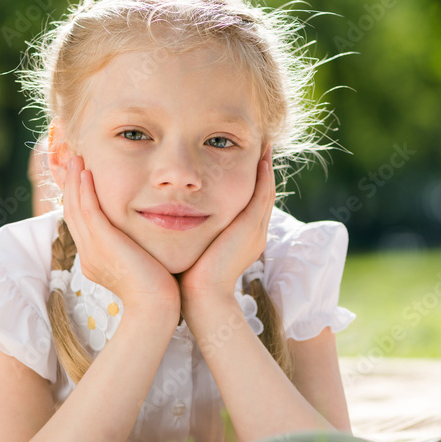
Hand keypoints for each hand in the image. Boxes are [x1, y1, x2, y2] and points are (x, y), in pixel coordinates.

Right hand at [62, 155, 180, 323]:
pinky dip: (84, 191)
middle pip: (71, 212)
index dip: (77, 198)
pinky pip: (88, 212)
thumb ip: (136, 248)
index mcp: (94, 259)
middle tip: (72, 161)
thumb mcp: (141, 264)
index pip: (80, 223)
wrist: (157, 306)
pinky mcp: (102, 244)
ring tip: (76, 159)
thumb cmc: (159, 290)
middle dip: (70, 185)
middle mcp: (88, 253)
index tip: (80, 177)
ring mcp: (93, 250)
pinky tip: (85, 173)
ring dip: (74, 181)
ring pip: (75, 209)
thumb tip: (143, 237)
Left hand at [178, 147, 274, 314]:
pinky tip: (260, 157)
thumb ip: (192, 231)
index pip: (250, 202)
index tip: (244, 159)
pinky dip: (263, 176)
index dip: (251, 180)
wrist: (200, 298)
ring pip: (266, 191)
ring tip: (262, 143)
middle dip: (262, 169)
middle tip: (260, 144)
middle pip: (263, 193)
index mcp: (243, 237)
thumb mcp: (194, 247)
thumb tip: (174, 216)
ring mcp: (255, 230)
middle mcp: (254, 232)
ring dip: (266, 167)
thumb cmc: (189, 276)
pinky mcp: (250, 227)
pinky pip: (262, 195)